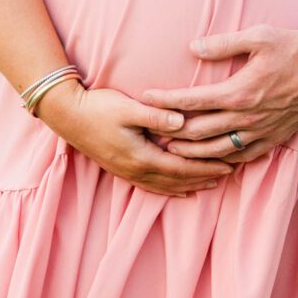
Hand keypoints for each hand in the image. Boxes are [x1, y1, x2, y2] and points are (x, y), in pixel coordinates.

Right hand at [41, 82, 233, 196]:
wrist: (67, 115)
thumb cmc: (98, 108)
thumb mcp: (129, 108)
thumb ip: (157, 116)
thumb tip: (183, 122)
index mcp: (142, 156)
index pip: (182, 167)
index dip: (207, 167)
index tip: (229, 163)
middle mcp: (136, 169)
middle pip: (178, 180)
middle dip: (204, 177)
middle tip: (230, 173)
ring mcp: (127, 172)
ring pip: (166, 185)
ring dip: (190, 185)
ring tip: (211, 183)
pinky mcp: (121, 169)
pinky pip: (151, 185)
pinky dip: (170, 189)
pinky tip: (180, 190)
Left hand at [144, 26, 297, 162]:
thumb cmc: (294, 49)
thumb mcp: (259, 36)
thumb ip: (223, 43)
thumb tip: (193, 47)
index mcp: (238, 92)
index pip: (191, 101)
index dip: (165, 101)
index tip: (146, 97)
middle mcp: (246, 118)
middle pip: (197, 133)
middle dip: (170, 133)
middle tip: (150, 131)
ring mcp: (259, 132)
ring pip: (216, 151)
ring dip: (190, 152)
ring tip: (171, 150)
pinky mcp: (272, 140)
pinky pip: (240, 158)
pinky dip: (221, 161)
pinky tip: (209, 159)